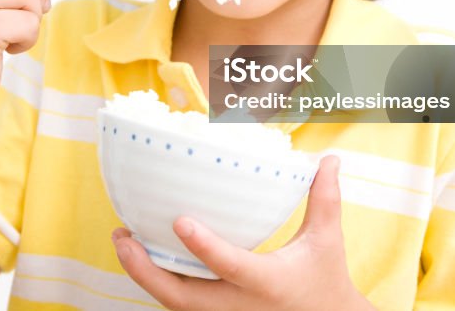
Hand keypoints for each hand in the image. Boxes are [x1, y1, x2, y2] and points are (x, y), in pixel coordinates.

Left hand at [112, 156, 373, 310]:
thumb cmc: (325, 280)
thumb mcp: (325, 241)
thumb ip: (324, 198)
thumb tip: (330, 157)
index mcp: (267, 282)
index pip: (230, 267)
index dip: (204, 247)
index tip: (179, 221)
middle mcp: (239, 306)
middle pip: (182, 299)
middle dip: (146, 272)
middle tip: (123, 236)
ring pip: (173, 305)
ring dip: (144, 276)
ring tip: (124, 241)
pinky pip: (178, 306)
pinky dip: (157, 284)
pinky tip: (143, 257)